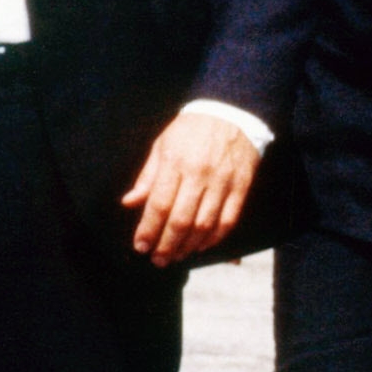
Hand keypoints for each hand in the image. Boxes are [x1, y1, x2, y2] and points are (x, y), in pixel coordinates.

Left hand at [121, 112, 259, 263]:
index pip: (159, 204)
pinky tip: (202, 245)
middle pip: (181, 220)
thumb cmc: (191, 129)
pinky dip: (215, 238)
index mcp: (175, 162)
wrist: (232, 112)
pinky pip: (228, 220)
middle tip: (158, 260)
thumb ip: (148, 176)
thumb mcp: (163, 145)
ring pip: (205, 224)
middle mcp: (200, 174)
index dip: (149, 230)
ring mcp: (223, 182)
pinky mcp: (241, 187)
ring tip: (177, 255)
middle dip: (167, 245)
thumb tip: (130, 202)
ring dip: (189, 245)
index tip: (140, 247)